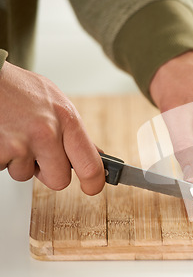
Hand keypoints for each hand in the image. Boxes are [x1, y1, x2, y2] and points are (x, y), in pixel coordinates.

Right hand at [0, 62, 104, 194]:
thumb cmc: (19, 89)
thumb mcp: (56, 103)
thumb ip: (75, 131)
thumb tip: (98, 155)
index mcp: (67, 120)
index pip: (91, 165)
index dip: (94, 183)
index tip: (92, 187)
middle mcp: (47, 133)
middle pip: (59, 180)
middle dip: (49, 172)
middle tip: (38, 153)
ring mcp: (21, 144)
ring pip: (26, 175)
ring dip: (20, 162)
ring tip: (15, 135)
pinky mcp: (0, 151)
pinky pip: (4, 168)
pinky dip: (2, 157)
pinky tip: (2, 137)